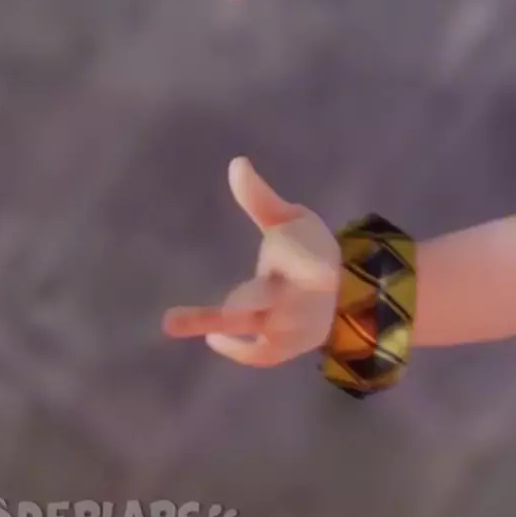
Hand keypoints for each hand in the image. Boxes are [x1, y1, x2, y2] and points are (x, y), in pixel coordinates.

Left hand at [162, 158, 339, 367]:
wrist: (343, 295)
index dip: (306, 266)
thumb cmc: (309, 250)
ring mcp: (292, 329)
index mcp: (311, 265)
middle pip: (268, 305)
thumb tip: (235, 162)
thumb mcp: (293, 220)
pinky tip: (210, 336)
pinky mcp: (284, 349)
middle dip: (238, 306)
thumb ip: (262, 199)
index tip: (307, 266)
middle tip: (204, 311)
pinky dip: (234, 348)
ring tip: (172, 322)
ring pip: (255, 332)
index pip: (309, 266)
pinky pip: (257, 355)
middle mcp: (300, 301)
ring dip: (214, 324)